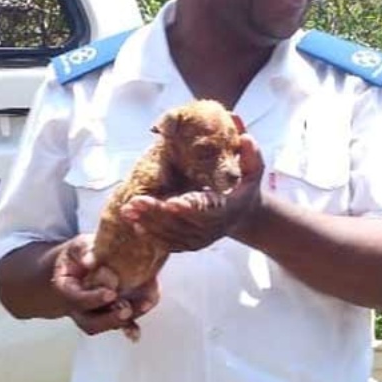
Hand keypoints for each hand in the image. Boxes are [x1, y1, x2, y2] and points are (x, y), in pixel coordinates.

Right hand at [50, 235, 160, 335]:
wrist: (77, 267)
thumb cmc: (78, 256)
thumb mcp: (78, 247)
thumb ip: (83, 250)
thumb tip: (90, 260)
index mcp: (66, 289)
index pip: (76, 298)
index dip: (93, 299)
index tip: (111, 293)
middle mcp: (77, 308)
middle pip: (89, 322)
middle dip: (110, 318)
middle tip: (127, 310)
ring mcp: (93, 314)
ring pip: (105, 326)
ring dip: (125, 321)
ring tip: (144, 306)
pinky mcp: (109, 315)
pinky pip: (117, 326)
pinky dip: (130, 327)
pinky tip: (138, 331)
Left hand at [119, 134, 265, 251]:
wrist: (243, 215)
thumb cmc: (244, 185)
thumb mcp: (254, 169)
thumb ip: (251, 154)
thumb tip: (244, 137)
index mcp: (228, 208)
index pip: (207, 210)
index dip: (190, 207)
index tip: (171, 202)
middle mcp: (213, 228)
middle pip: (182, 224)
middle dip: (157, 213)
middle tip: (135, 202)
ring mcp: (201, 239)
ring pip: (172, 235)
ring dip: (148, 223)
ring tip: (127, 210)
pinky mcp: (191, 244)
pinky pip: (170, 244)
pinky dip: (152, 236)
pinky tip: (135, 223)